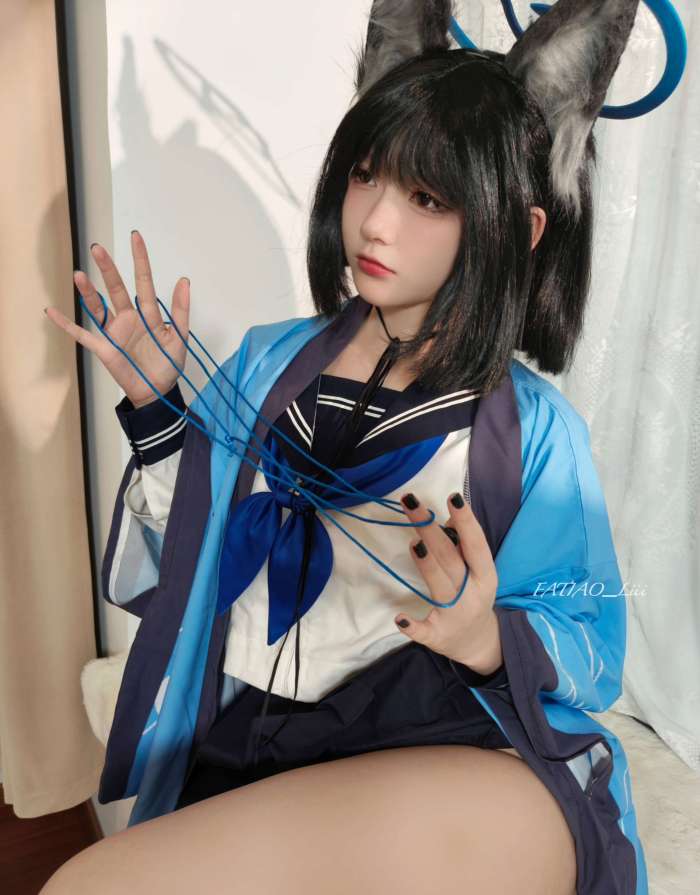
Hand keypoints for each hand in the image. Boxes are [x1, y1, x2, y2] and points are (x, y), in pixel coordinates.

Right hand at [45, 231, 189, 407]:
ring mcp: (114, 332)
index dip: (140, 260)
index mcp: (148, 314)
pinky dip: (66, 324)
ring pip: (98, 307)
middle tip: (98, 248)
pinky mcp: (104, 348)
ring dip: (88, 292)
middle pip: (116, 289)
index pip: (143, 281)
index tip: (135, 237)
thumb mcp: (180, 338)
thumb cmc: (168, 364)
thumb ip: (181, 311)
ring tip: (79, 275)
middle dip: (108, 269)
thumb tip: (184, 280)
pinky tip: (51, 312)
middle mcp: (128, 318)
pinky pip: (82, 334)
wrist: (158, 392)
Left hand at [393, 491, 501, 673]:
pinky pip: (424, 631)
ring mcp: (454, 616)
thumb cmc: (474, 596)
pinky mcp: (438, 636)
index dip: (465, 522)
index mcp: (485, 576)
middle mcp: (472, 594)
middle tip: (411, 503)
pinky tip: (399, 617)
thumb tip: (445, 519)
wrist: (480, 644)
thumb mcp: (478, 571)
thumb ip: (463, 546)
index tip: (452, 497)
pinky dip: (412, 625)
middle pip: (450, 559)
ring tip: (413, 544)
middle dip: (430, 530)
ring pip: (440, 586)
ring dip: (427, 565)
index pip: (476, 545)